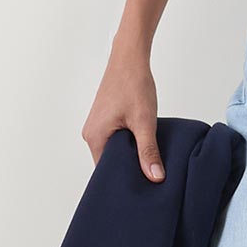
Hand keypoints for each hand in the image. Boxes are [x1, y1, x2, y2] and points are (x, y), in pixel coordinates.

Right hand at [82, 43, 162, 180]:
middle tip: (149, 175)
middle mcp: (91, 133)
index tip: (141, 188)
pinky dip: (130, 143)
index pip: (105, 172)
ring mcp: (97, 125)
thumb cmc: (133, 84)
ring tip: (148, 159)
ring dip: (131, 154)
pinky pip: (115, 139)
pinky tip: (144, 142)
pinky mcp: (105, 119)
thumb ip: (148, 151)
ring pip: (114, 150)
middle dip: (129, 169)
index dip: (123, 181)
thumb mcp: (144, 122)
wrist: (130, 58)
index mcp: (95, 137)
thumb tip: (155, 177)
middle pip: (109, 163)